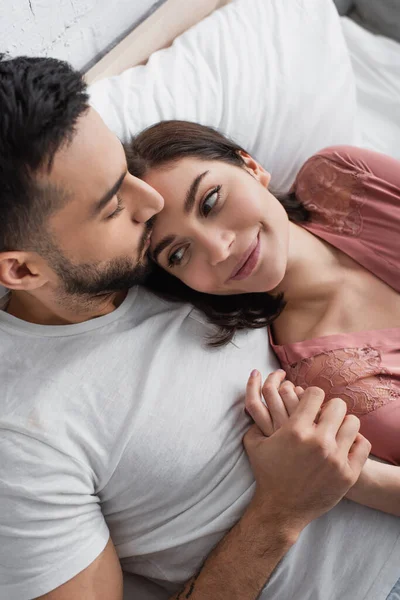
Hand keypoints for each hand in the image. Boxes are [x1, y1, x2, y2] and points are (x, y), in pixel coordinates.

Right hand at [243, 381, 370, 535]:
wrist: (280, 510)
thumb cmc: (267, 475)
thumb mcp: (254, 444)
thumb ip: (255, 419)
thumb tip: (253, 402)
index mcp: (295, 430)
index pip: (316, 394)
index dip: (312, 395)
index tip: (311, 402)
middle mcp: (317, 442)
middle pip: (338, 405)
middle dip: (330, 408)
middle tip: (325, 415)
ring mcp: (335, 458)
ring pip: (353, 423)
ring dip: (344, 424)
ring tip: (336, 430)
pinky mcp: (348, 474)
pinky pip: (363, 445)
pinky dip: (356, 442)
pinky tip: (346, 445)